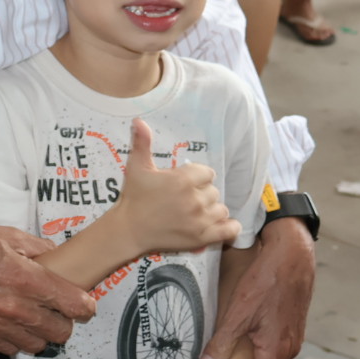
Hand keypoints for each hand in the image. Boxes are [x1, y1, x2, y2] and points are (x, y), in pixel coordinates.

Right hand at [0, 218, 94, 354]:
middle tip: (56, 308)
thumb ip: (37, 248)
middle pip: (60, 333)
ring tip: (28, 315)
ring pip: (35, 346)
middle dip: (63, 321)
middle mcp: (13, 310)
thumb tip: (57, 256)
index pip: (74, 306)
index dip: (85, 305)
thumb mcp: (5, 234)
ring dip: (38, 332)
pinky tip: (2, 320)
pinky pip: (6, 348)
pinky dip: (10, 338)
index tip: (83, 303)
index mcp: (25, 280)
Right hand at [105, 119, 239, 255]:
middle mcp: (195, 199)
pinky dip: (230, 228)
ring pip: (221, 209)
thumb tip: (139, 120)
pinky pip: (229, 230)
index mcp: (182, 180)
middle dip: (202, 193)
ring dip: (212, 209)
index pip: (207, 173)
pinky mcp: (202, 238)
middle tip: (186, 199)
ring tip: (197, 212)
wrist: (129, 230)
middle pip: (213, 191)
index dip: (198, 176)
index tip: (186, 182)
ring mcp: (200, 220)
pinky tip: (221, 225)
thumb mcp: (136, 167)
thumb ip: (142, 143)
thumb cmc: (133, 197)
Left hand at [199, 218, 314, 358]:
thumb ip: (223, 343)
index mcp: (276, 353)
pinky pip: (275, 343)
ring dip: (252, 358)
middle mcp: (288, 350)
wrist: (292, 256)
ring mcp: (292, 337)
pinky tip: (244, 328)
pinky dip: (260, 343)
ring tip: (229, 346)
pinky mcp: (292, 324)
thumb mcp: (238, 313)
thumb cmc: (267, 283)